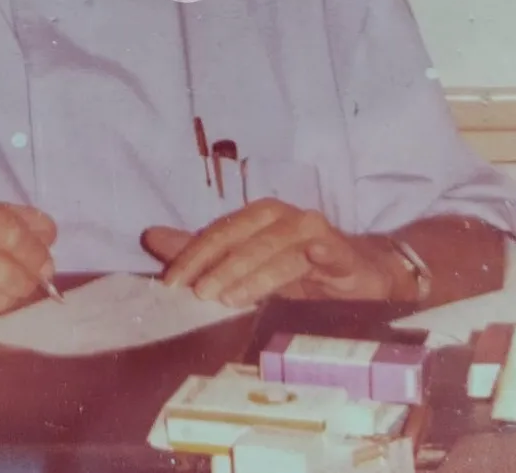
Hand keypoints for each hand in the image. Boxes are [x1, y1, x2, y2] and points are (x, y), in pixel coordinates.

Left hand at [141, 199, 405, 307]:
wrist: (365, 276)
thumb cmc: (303, 270)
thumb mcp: (250, 265)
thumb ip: (203, 253)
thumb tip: (151, 238)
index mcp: (258, 217)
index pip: (219, 233)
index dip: (192, 256)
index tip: (170, 284)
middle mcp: (284, 218)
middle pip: (245, 238)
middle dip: (218, 266)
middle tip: (197, 294)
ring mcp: (314, 232)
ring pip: (279, 249)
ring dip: (254, 273)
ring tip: (230, 298)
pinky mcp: (342, 252)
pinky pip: (326, 250)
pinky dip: (317, 250)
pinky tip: (308, 254)